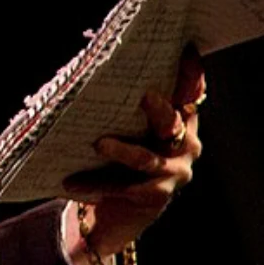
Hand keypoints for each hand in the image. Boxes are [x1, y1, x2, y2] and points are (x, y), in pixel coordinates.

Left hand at [64, 47, 205, 255]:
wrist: (118, 212)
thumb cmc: (120, 158)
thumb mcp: (128, 128)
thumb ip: (128, 104)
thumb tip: (97, 66)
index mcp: (181, 119)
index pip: (191, 92)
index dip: (192, 73)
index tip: (188, 51)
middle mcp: (186, 143)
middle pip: (171, 122)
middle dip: (157, 109)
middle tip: (144, 96)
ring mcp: (174, 171)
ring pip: (145, 158)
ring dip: (120, 151)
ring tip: (99, 144)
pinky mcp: (156, 196)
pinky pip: (123, 186)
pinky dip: (95, 183)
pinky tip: (71, 182)